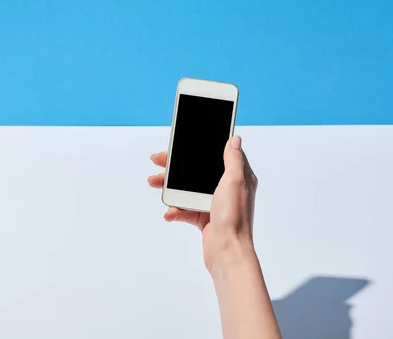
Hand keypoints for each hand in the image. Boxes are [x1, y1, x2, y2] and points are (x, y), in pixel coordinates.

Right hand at [147, 135, 257, 273]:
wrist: (228, 252)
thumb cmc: (235, 218)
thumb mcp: (234, 181)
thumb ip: (232, 159)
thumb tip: (234, 139)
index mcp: (237, 177)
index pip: (217, 155)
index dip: (199, 148)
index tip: (180, 145)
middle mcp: (227, 189)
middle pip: (198, 172)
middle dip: (176, 168)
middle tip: (158, 161)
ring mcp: (214, 204)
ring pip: (188, 189)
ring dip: (170, 187)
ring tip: (154, 183)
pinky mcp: (204, 218)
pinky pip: (185, 210)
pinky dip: (175, 210)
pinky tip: (170, 212)